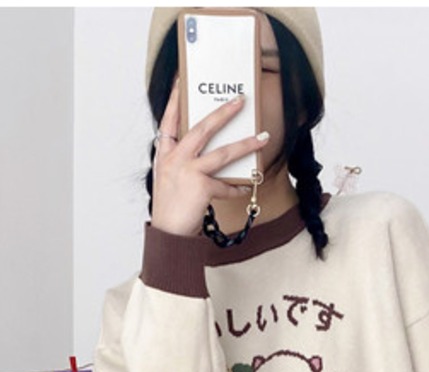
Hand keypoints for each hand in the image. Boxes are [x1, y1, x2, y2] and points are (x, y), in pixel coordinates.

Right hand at [151, 86, 268, 236]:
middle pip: (202, 128)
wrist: (168, 234)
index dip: (175, 99)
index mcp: (165, 154)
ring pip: (223, 153)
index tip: (182, 81)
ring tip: (263, 138)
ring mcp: (188, 171)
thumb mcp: (169, 178)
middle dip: (223, 112)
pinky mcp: (201, 187)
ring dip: (246, 145)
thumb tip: (206, 151)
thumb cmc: (170, 207)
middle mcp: (175, 158)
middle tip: (240, 100)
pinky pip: (226, 185)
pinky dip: (237, 188)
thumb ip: (181, 161)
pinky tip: (246, 187)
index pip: (169, 120)